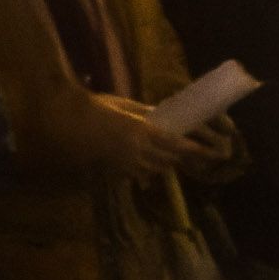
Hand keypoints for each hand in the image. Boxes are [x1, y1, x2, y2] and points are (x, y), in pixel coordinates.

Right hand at [99, 95, 216, 179]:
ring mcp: (129, 163)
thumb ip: (143, 113)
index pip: (174, 143)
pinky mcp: (120, 171)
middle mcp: (139, 150)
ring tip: (171, 157)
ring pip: (158, 169)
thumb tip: (160, 116)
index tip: (207, 150)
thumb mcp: (123, 105)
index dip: (192, 148)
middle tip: (193, 155)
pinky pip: (142, 174)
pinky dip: (149, 170)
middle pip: (170, 159)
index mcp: (141, 131)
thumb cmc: (97, 109)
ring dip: (166, 164)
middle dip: (181, 157)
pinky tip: (148, 164)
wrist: (71, 125)